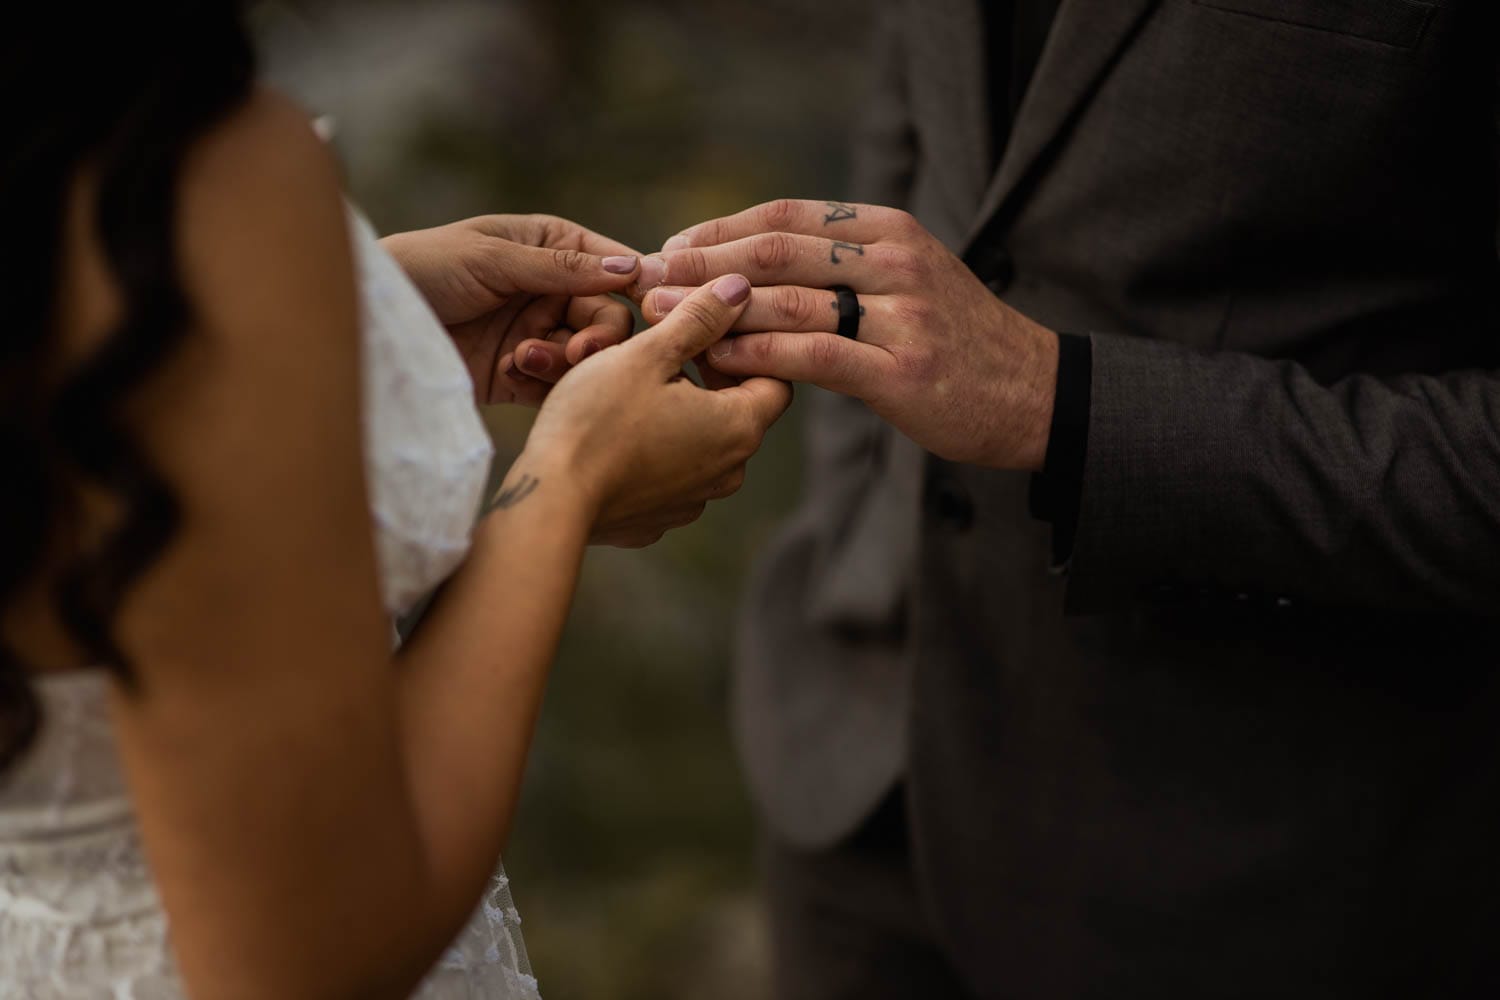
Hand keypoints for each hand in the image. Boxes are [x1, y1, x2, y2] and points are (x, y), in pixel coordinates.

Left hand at [382, 215, 641, 405]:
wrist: (373, 322)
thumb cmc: (425, 268)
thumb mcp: (494, 258)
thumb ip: (562, 267)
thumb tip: (631, 267)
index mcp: (549, 246)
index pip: (611, 265)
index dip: (631, 286)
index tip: (644, 308)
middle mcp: (549, 290)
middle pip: (606, 317)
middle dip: (598, 335)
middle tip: (582, 352)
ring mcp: (535, 332)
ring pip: (585, 355)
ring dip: (564, 359)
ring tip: (526, 358)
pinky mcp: (517, 374)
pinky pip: (554, 384)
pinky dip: (542, 380)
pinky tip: (510, 370)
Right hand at [518, 275, 792, 546]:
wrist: (551, 501)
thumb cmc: (597, 421)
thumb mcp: (647, 354)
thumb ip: (699, 318)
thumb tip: (739, 288)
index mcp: (739, 428)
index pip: (775, 381)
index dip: (745, 349)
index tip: (706, 331)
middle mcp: (728, 472)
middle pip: (737, 411)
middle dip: (708, 377)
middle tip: (665, 349)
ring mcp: (693, 501)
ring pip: (701, 443)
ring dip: (679, 412)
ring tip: (636, 388)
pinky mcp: (658, 519)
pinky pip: (668, 474)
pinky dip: (654, 449)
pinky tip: (617, 431)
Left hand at [635, 199, 1058, 468]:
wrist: (1031, 392)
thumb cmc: (954, 340)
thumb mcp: (903, 281)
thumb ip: (839, 268)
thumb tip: (751, 267)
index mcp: (887, 230)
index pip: (784, 216)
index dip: (717, 230)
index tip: (668, 250)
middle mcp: (893, 260)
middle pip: (774, 250)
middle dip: (699, 265)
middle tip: (646, 281)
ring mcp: (901, 314)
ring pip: (787, 300)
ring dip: (713, 310)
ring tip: (662, 319)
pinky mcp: (902, 369)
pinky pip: (813, 354)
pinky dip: (758, 355)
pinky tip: (717, 360)